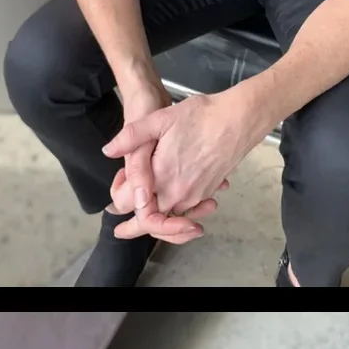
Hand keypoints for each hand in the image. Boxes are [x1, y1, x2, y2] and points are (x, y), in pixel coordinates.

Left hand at [109, 80, 215, 245]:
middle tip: (122, 231)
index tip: (116, 204)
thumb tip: (108, 150)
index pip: (139, 214)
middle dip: (138, 226)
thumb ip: (130, 137)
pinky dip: (179, 212)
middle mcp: (180, 193)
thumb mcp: (159, 120)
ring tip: (147, 211)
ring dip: (160, 219)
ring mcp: (197, 195)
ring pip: (173, 218)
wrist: (240, 119)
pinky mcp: (208, 191)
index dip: (123, 207)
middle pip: (155, 223)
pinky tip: (173, 198)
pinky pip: (190, 210)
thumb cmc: (202, 117)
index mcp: (163, 179)